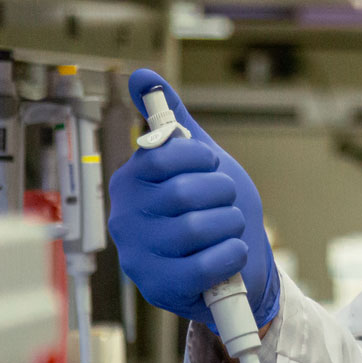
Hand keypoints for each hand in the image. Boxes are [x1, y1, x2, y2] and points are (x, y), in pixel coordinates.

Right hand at [106, 69, 278, 330]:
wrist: (236, 266)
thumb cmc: (213, 210)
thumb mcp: (198, 161)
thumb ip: (173, 119)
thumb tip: (141, 74)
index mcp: (131, 182)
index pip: (165, 154)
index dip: (202, 159)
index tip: (211, 167)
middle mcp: (125, 218)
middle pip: (186, 192)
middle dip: (223, 194)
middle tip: (226, 204)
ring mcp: (138, 255)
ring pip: (198, 228)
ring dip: (230, 226)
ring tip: (227, 231)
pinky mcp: (158, 288)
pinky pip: (204, 265)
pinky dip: (231, 255)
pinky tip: (231, 253)